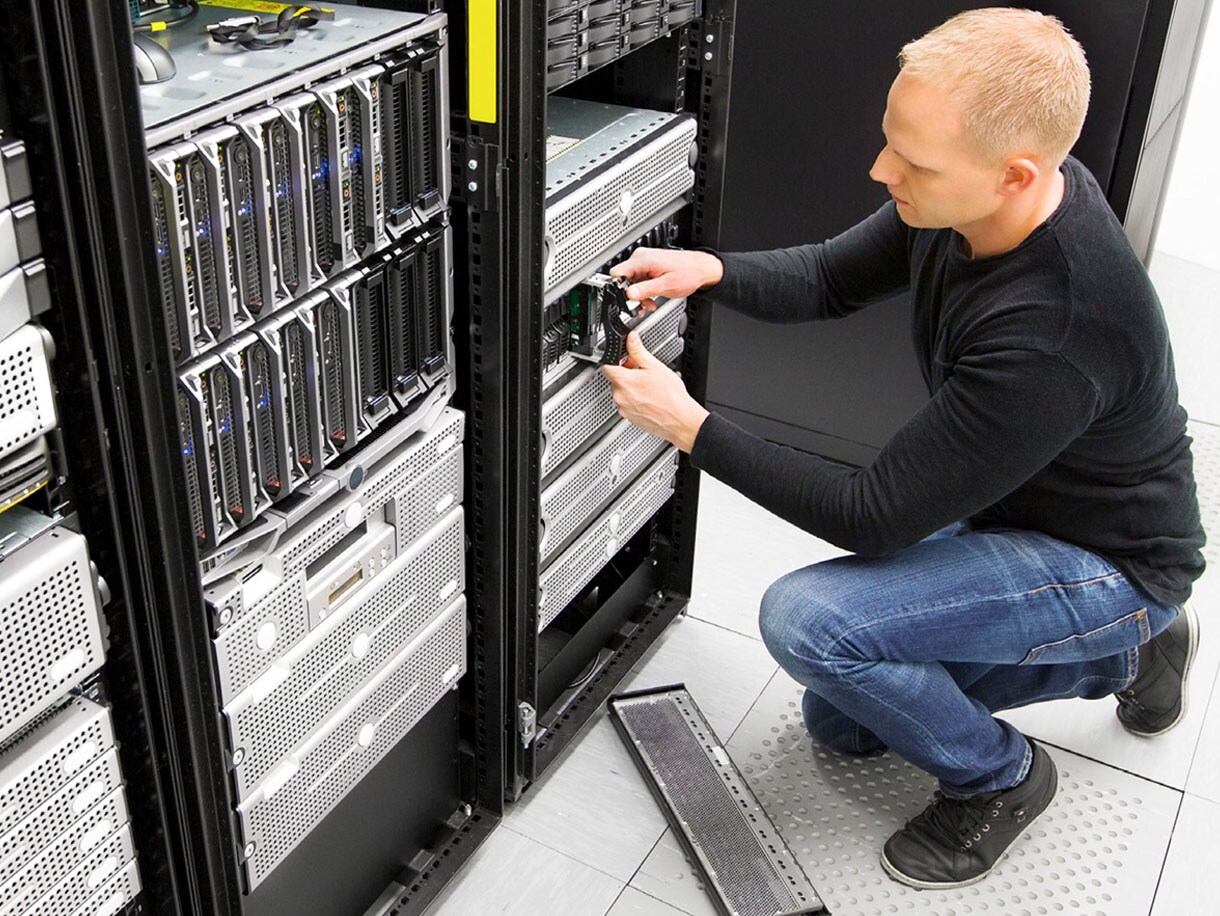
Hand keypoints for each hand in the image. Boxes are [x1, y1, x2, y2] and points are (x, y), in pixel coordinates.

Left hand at [601, 332, 708, 452]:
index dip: (616, 360)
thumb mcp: (655, 366)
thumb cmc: (671, 396)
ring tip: (649, 388)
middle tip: (643, 373)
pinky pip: (627, 405)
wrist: (680, 420)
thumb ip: (638, 351)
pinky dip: (635, 400)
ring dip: (631, 388)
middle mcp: (619, 396)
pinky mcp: (629, 418)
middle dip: (626, 374)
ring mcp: (623, 409)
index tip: (625, 360)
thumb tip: (631, 339)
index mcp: (623, 381)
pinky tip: (649, 398)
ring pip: (621, 393)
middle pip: (615, 379)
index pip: (607, 366)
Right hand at [609, 247, 723, 303]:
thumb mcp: (665, 286)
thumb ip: (645, 290)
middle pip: (623, 278)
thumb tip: (628, 294)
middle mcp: (640, 257)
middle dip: (632, 294)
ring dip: (638, 293)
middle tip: (643, 304)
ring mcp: (644, 260)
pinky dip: (643, 289)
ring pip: (631, 280)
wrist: (701, 268)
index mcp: (642, 260)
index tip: (627, 299)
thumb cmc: (688, 274)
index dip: (619, 289)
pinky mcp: (648, 264)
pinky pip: (638, 278)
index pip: (616, 273)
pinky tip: (652, 296)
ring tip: (650, 302)